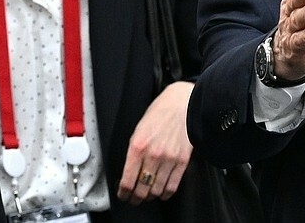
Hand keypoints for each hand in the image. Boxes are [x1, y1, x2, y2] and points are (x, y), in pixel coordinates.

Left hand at [116, 81, 193, 204]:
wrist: (182, 104)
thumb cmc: (159, 113)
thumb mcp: (138, 129)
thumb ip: (133, 150)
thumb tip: (128, 170)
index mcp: (137, 146)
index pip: (127, 180)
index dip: (123, 192)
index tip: (123, 194)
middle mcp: (152, 155)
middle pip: (141, 189)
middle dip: (135, 198)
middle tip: (133, 199)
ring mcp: (168, 160)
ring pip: (156, 191)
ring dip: (149, 197)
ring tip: (146, 196)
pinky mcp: (182, 162)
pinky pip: (172, 186)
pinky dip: (165, 194)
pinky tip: (161, 193)